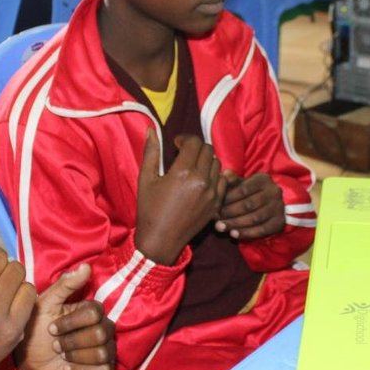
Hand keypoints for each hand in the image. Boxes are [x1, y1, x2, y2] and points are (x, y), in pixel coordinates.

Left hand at [15, 263, 116, 369]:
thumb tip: (86, 266)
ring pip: (103, 353)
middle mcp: (102, 329)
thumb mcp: (45, 304)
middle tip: (55, 344)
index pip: (95, 312)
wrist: (27, 362)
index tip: (51, 328)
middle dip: (72, 341)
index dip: (72, 322)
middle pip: (101, 333)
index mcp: (91, 312)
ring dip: (76, 357)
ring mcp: (105, 351)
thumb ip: (65, 285)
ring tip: (61, 357)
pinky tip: (68, 368)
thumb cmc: (35, 330)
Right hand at [135, 130, 225, 264]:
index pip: (194, 142)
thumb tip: (151, 129)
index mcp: (182, 172)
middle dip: (196, 148)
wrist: (160, 239)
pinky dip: (214, 176)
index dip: (185, 139)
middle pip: (208, 150)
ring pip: (217, 164)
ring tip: (193, 166)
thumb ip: (151, 152)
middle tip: (184, 154)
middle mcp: (201, 180)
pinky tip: (202, 180)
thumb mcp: (146, 179)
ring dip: (206, 160)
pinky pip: (223, 181)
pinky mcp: (216, 204)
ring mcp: (211, 193)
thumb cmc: (149, 209)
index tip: (176, 144)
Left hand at [216, 172, 284, 240]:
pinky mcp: (279, 222)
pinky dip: (246, 233)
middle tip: (215, 219)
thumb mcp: (242, 184)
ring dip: (236, 224)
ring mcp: (278, 208)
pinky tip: (233, 234)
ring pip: (255, 218)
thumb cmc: (250, 193)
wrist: (270, 205)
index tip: (215, 206)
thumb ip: (232, 181)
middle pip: (249, 204)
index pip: (243, 189)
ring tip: (221, 227)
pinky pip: (262, 230)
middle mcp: (274, 192)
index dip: (228, 199)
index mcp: (263, 180)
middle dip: (230, 213)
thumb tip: (224, 175)